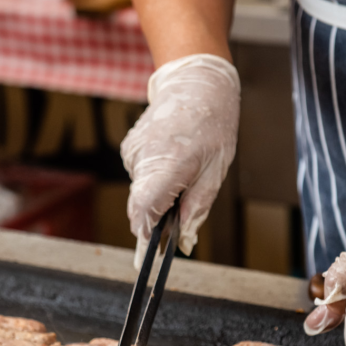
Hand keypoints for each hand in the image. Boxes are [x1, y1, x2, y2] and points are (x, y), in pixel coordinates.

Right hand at [121, 53, 239, 266]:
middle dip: (156, 221)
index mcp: (168, 166)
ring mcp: (133, 153)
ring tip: (184, 176)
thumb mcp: (216, 171)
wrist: (195, 83)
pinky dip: (154, 179)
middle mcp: (144, 160)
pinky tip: (172, 162)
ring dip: (158, 196)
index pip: (145, 213)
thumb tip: (184, 241)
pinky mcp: (129, 148)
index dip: (146, 239)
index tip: (147, 261)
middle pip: (140, 208)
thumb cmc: (212, 125)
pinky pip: (139, 176)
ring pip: (141, 192)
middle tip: (175, 227)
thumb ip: (197, 209)